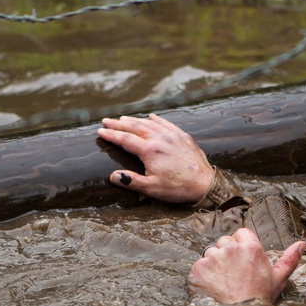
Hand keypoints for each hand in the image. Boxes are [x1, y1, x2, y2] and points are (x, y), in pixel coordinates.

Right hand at [98, 113, 213, 203]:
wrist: (205, 183)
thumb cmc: (178, 188)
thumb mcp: (152, 188)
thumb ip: (131, 181)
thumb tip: (113, 176)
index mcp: (150, 151)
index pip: (126, 139)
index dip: (111, 134)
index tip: (100, 131)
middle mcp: (160, 139)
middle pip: (135, 127)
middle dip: (119, 123)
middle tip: (106, 120)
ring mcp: (173, 136)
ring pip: (150, 123)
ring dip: (135, 119)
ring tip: (123, 118)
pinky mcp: (183, 137)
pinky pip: (167, 123)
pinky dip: (156, 119)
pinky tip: (151, 116)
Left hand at [189, 228, 305, 303]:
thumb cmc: (260, 298)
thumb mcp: (278, 278)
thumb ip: (289, 258)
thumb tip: (302, 244)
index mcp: (251, 248)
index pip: (241, 233)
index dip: (241, 245)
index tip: (243, 258)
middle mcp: (231, 248)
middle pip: (224, 241)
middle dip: (227, 253)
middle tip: (234, 273)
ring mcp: (213, 257)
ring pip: (211, 252)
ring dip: (214, 263)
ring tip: (224, 281)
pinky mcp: (200, 268)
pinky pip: (200, 265)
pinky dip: (204, 274)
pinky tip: (213, 285)